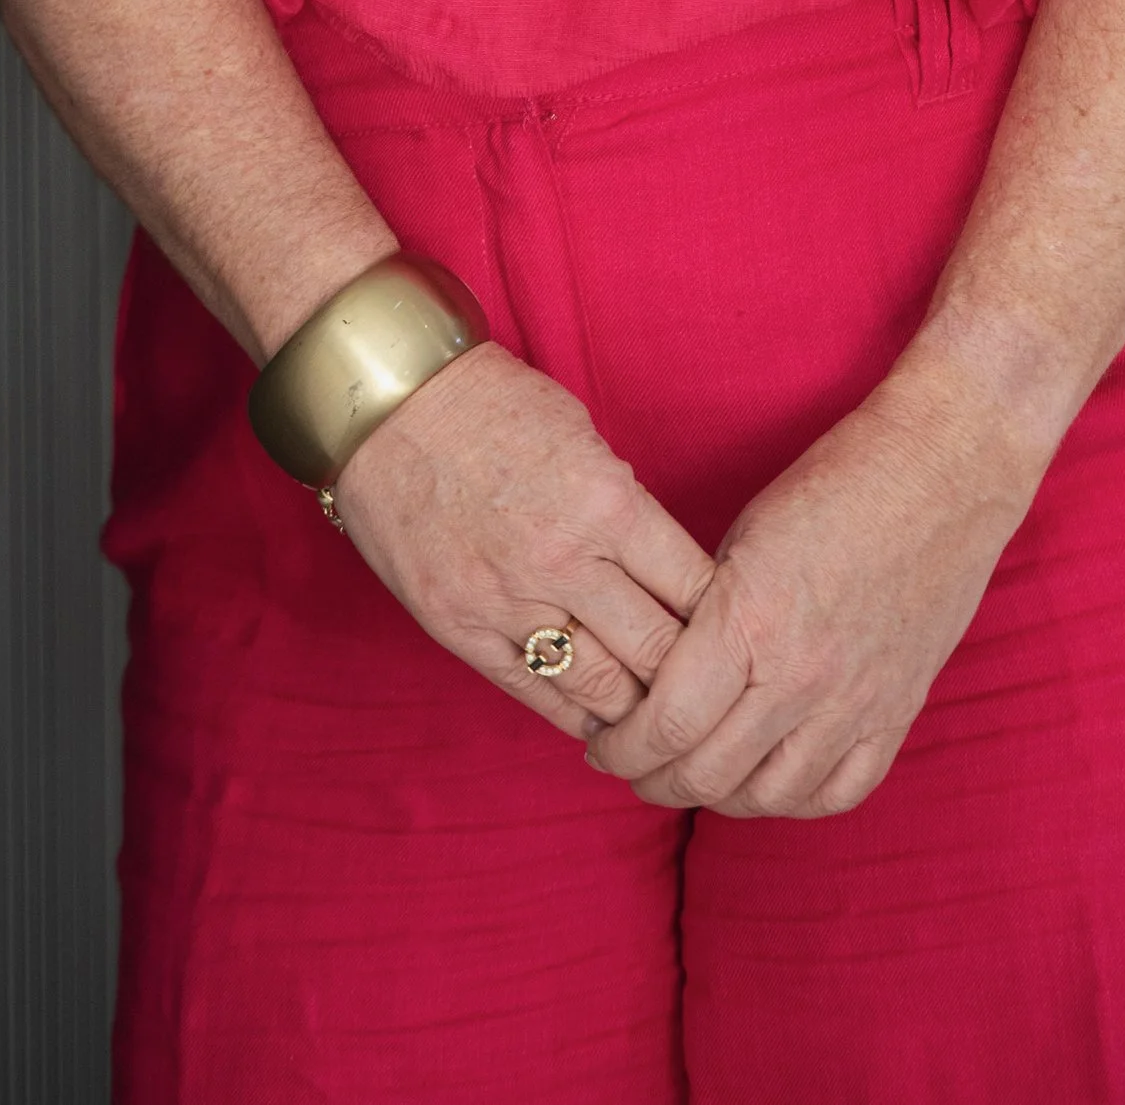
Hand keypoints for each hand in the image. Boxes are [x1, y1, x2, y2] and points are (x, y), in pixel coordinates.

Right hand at [327, 343, 716, 741]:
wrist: (386, 403)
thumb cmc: (490, 404)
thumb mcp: (582, 435)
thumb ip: (624, 504)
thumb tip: (664, 567)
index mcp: (607, 503)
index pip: (696, 589)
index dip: (726, 620)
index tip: (737, 634)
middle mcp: (565, 561)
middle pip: (661, 654)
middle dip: (694, 677)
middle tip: (713, 690)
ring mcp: (509, 602)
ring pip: (604, 691)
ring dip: (640, 710)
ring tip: (663, 718)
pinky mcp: (462, 629)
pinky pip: (536, 694)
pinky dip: (578, 715)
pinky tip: (602, 721)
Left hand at [585, 351, 1044, 817]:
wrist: (943, 469)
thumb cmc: (834, 482)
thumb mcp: (741, 537)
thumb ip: (702, 615)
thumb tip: (658, 673)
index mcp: (751, 620)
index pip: (667, 724)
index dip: (622, 748)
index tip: (602, 744)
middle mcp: (803, 676)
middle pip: (707, 774)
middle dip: (653, 779)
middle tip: (632, 766)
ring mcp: (857, 702)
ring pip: (769, 798)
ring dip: (717, 797)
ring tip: (691, 775)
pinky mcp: (899, 711)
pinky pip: (839, 792)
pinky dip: (794, 799)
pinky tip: (768, 780)